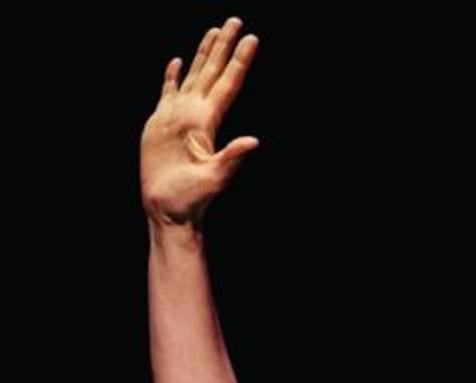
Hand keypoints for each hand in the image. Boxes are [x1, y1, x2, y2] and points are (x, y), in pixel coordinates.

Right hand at [140, 17, 259, 226]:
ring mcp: (179, 117)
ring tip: (214, 32)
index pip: (229, 83)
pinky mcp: (160, 124)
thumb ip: (232, 158)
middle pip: (214, 72)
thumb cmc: (192, 199)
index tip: (252, 38)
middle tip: (236, 20)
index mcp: (209, 121)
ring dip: (204, 54)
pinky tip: (178, 62)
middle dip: (225, 46)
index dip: (240, 60)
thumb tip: (254, 142)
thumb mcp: (215, 178)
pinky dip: (173, 76)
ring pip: (194, 76)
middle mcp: (197, 114)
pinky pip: (168, 93)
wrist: (168, 209)